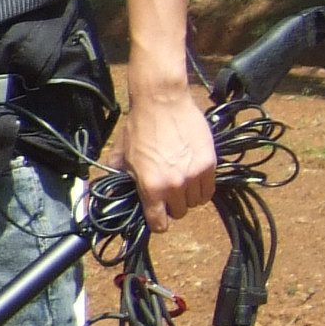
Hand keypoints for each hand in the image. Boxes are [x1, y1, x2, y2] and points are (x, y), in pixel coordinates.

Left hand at [113, 79, 217, 232]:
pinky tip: (193, 176)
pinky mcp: (210, 164)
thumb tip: (114, 196)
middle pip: (179, 213)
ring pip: (196, 203)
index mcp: (151, 186)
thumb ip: (120, 180)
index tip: (157, 217)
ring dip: (188, 196)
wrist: (162, 102)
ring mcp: (195, 175)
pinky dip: (202, 187)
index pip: (160, 224)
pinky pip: (210, 189)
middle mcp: (175, 185)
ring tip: (180, 181)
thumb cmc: (139, 126)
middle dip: (172, 205)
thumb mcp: (123, 156)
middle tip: (166, 191)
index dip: (157, 222)